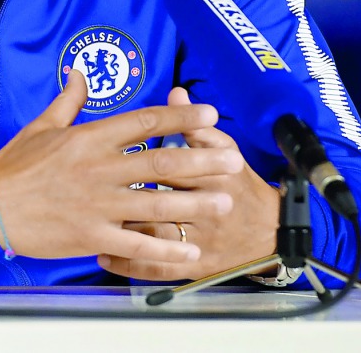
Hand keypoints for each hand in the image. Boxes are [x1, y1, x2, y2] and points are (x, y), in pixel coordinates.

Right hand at [0, 71, 239, 265]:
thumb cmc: (14, 166)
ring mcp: (98, 203)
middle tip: (232, 161)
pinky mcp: (91, 234)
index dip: (181, 119)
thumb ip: (68, 100)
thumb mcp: (42, 125)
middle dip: (201, 161)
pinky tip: (188, 251)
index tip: (210, 113)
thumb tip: (79, 71)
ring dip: (193, 204)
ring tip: (223, 202)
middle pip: (160, 163)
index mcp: (90, 138)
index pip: (145, 123)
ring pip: (155, 203)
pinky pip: (136, 244)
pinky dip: (164, 249)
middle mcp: (100, 168)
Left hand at [97, 86, 279, 280]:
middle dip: (119, 196)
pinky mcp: (195, 267)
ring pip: (152, 236)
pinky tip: (103, 255)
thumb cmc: (240, 182)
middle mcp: (206, 209)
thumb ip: (196, 123)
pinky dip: (127, 264)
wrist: (273, 230)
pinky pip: (156, 268)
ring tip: (87, 222)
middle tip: (88, 188)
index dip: (133, 158)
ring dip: (118, 231)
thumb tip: (175, 92)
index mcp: (212, 175)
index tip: (103, 153)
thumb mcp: (225, 147)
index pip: (168, 163)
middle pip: (157, 200)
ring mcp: (199, 241)